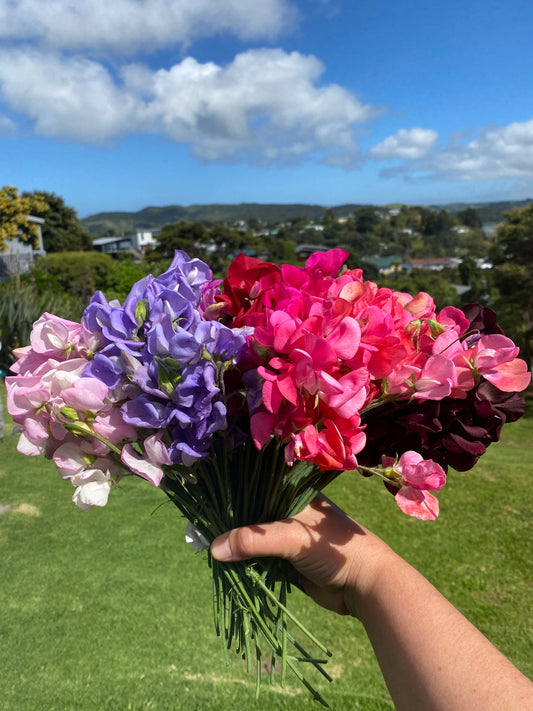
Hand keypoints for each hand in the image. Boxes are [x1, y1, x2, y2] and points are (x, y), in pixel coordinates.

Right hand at [210, 494, 382, 615]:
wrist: (364, 586)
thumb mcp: (292, 537)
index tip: (204, 502)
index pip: (254, 488)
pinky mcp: (287, 561)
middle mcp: (288, 512)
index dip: (231, 495)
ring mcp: (287, 537)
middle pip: (251, 515)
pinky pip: (259, 559)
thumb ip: (254, 540)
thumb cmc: (334, 549)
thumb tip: (213, 548)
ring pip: (253, 538)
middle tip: (198, 529)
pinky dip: (244, 562)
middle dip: (228, 523)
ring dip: (234, 545)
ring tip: (204, 546)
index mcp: (292, 495)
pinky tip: (224, 563)